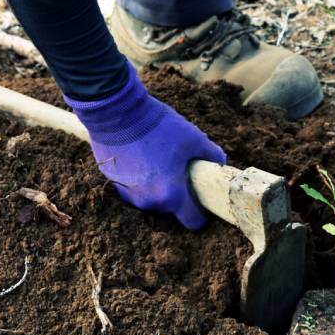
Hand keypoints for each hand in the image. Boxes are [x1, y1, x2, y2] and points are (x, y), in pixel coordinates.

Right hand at [67, 67, 226, 228]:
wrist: (117, 113)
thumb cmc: (158, 127)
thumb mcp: (194, 138)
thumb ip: (212, 155)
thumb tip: (220, 163)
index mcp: (171, 194)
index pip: (193, 221)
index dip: (200, 212)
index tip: (200, 197)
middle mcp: (150, 201)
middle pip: (171, 208)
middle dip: (178, 194)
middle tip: (179, 170)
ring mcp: (129, 194)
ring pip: (152, 199)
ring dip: (157, 187)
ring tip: (158, 161)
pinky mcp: (114, 184)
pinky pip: (134, 189)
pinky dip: (140, 179)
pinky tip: (140, 157)